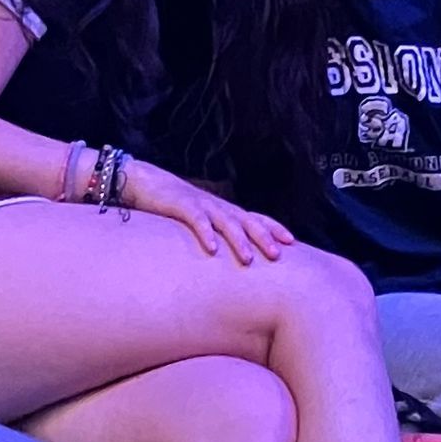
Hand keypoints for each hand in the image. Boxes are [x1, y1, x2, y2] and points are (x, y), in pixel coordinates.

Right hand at [119, 160, 294, 263]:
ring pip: (226, 223)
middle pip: (248, 222)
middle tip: (278, 255)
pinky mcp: (183, 206)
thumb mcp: (204, 219)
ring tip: (247, 259)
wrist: (147, 183)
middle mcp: (220, 207)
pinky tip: (212, 249)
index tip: (293, 242)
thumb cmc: (178, 206)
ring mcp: (203, 205)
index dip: (275, 228)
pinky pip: (197, 221)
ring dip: (238, 241)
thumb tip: (235, 254)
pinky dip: (206, 234)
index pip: (258, 218)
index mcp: (227, 211)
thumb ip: (219, 232)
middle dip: (264, 238)